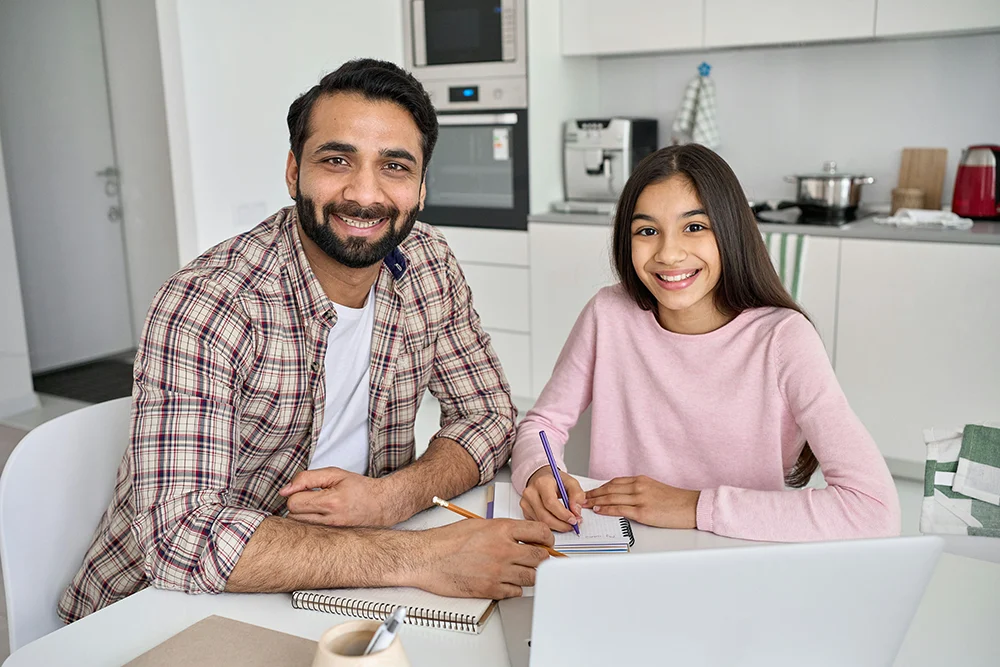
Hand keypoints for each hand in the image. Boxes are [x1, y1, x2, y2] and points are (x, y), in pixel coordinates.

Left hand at [279, 467, 402, 527]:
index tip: (305, 488)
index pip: (294, 503)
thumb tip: (284, 491)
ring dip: (301, 514)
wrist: (382, 505)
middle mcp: (329, 521)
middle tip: (310, 497)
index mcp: (331, 502)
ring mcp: (330, 532)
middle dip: (296, 504)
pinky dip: (309, 523)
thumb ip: (307, 478)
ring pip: (298, 526)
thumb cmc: (359, 487)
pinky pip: (308, 531)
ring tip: (315, 506)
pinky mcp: (331, 537)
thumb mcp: (334, 474)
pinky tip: (320, 515)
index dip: (295, 492)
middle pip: (292, 516)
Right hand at [410, 519, 553, 598]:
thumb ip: (503, 531)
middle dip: (542, 559)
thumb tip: (522, 537)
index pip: (540, 532)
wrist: (427, 558)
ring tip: (521, 571)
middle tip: (538, 559)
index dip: (547, 538)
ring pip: (531, 577)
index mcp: (501, 529)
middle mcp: (503, 549)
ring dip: (530, 575)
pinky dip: (514, 588)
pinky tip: (506, 582)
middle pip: (541, 557)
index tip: (546, 542)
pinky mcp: (491, 589)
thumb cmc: (447, 541)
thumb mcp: (479, 525)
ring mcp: (498, 571)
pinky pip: (515, 592)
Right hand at [521, 467, 585, 532]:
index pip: (550, 503)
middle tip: (573, 525)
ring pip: (541, 522)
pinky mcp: (525, 511)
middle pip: (545, 516)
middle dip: (561, 525)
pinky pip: (538, 523)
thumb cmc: (556, 481)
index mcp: (542, 483)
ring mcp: (525, 503)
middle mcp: (530, 493)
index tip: (574, 520)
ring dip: (557, 527)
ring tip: (568, 524)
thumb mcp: (571, 483)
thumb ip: (577, 495)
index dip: (563, 514)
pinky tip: (558, 522)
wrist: (542, 478)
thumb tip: (576, 512)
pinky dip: (550, 526)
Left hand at [583, 475, 699, 528]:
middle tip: (581, 498)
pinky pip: (620, 509)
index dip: (600, 487)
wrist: (692, 507)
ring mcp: (640, 499)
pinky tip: (599, 510)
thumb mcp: (655, 489)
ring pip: (611, 498)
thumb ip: (639, 491)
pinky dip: (607, 509)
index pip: (614, 482)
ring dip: (596, 501)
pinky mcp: (643, 512)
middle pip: (609, 489)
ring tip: (585, 505)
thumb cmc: (676, 501)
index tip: (591, 491)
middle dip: (593, 494)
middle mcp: (639, 486)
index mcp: (641, 480)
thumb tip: (624, 498)